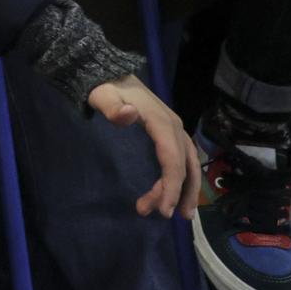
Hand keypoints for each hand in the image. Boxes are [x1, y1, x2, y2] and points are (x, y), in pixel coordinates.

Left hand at [87, 74, 200, 218]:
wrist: (111, 74)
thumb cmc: (106, 88)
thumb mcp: (103, 96)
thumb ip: (112, 108)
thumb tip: (130, 114)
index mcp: (162, 122)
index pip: (172, 160)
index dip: (170, 186)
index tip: (163, 210)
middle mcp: (175, 127)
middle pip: (184, 165)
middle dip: (178, 192)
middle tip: (164, 215)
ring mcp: (174, 130)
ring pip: (186, 164)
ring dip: (182, 189)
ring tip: (169, 211)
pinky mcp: (169, 134)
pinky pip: (181, 159)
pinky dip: (180, 178)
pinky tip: (171, 192)